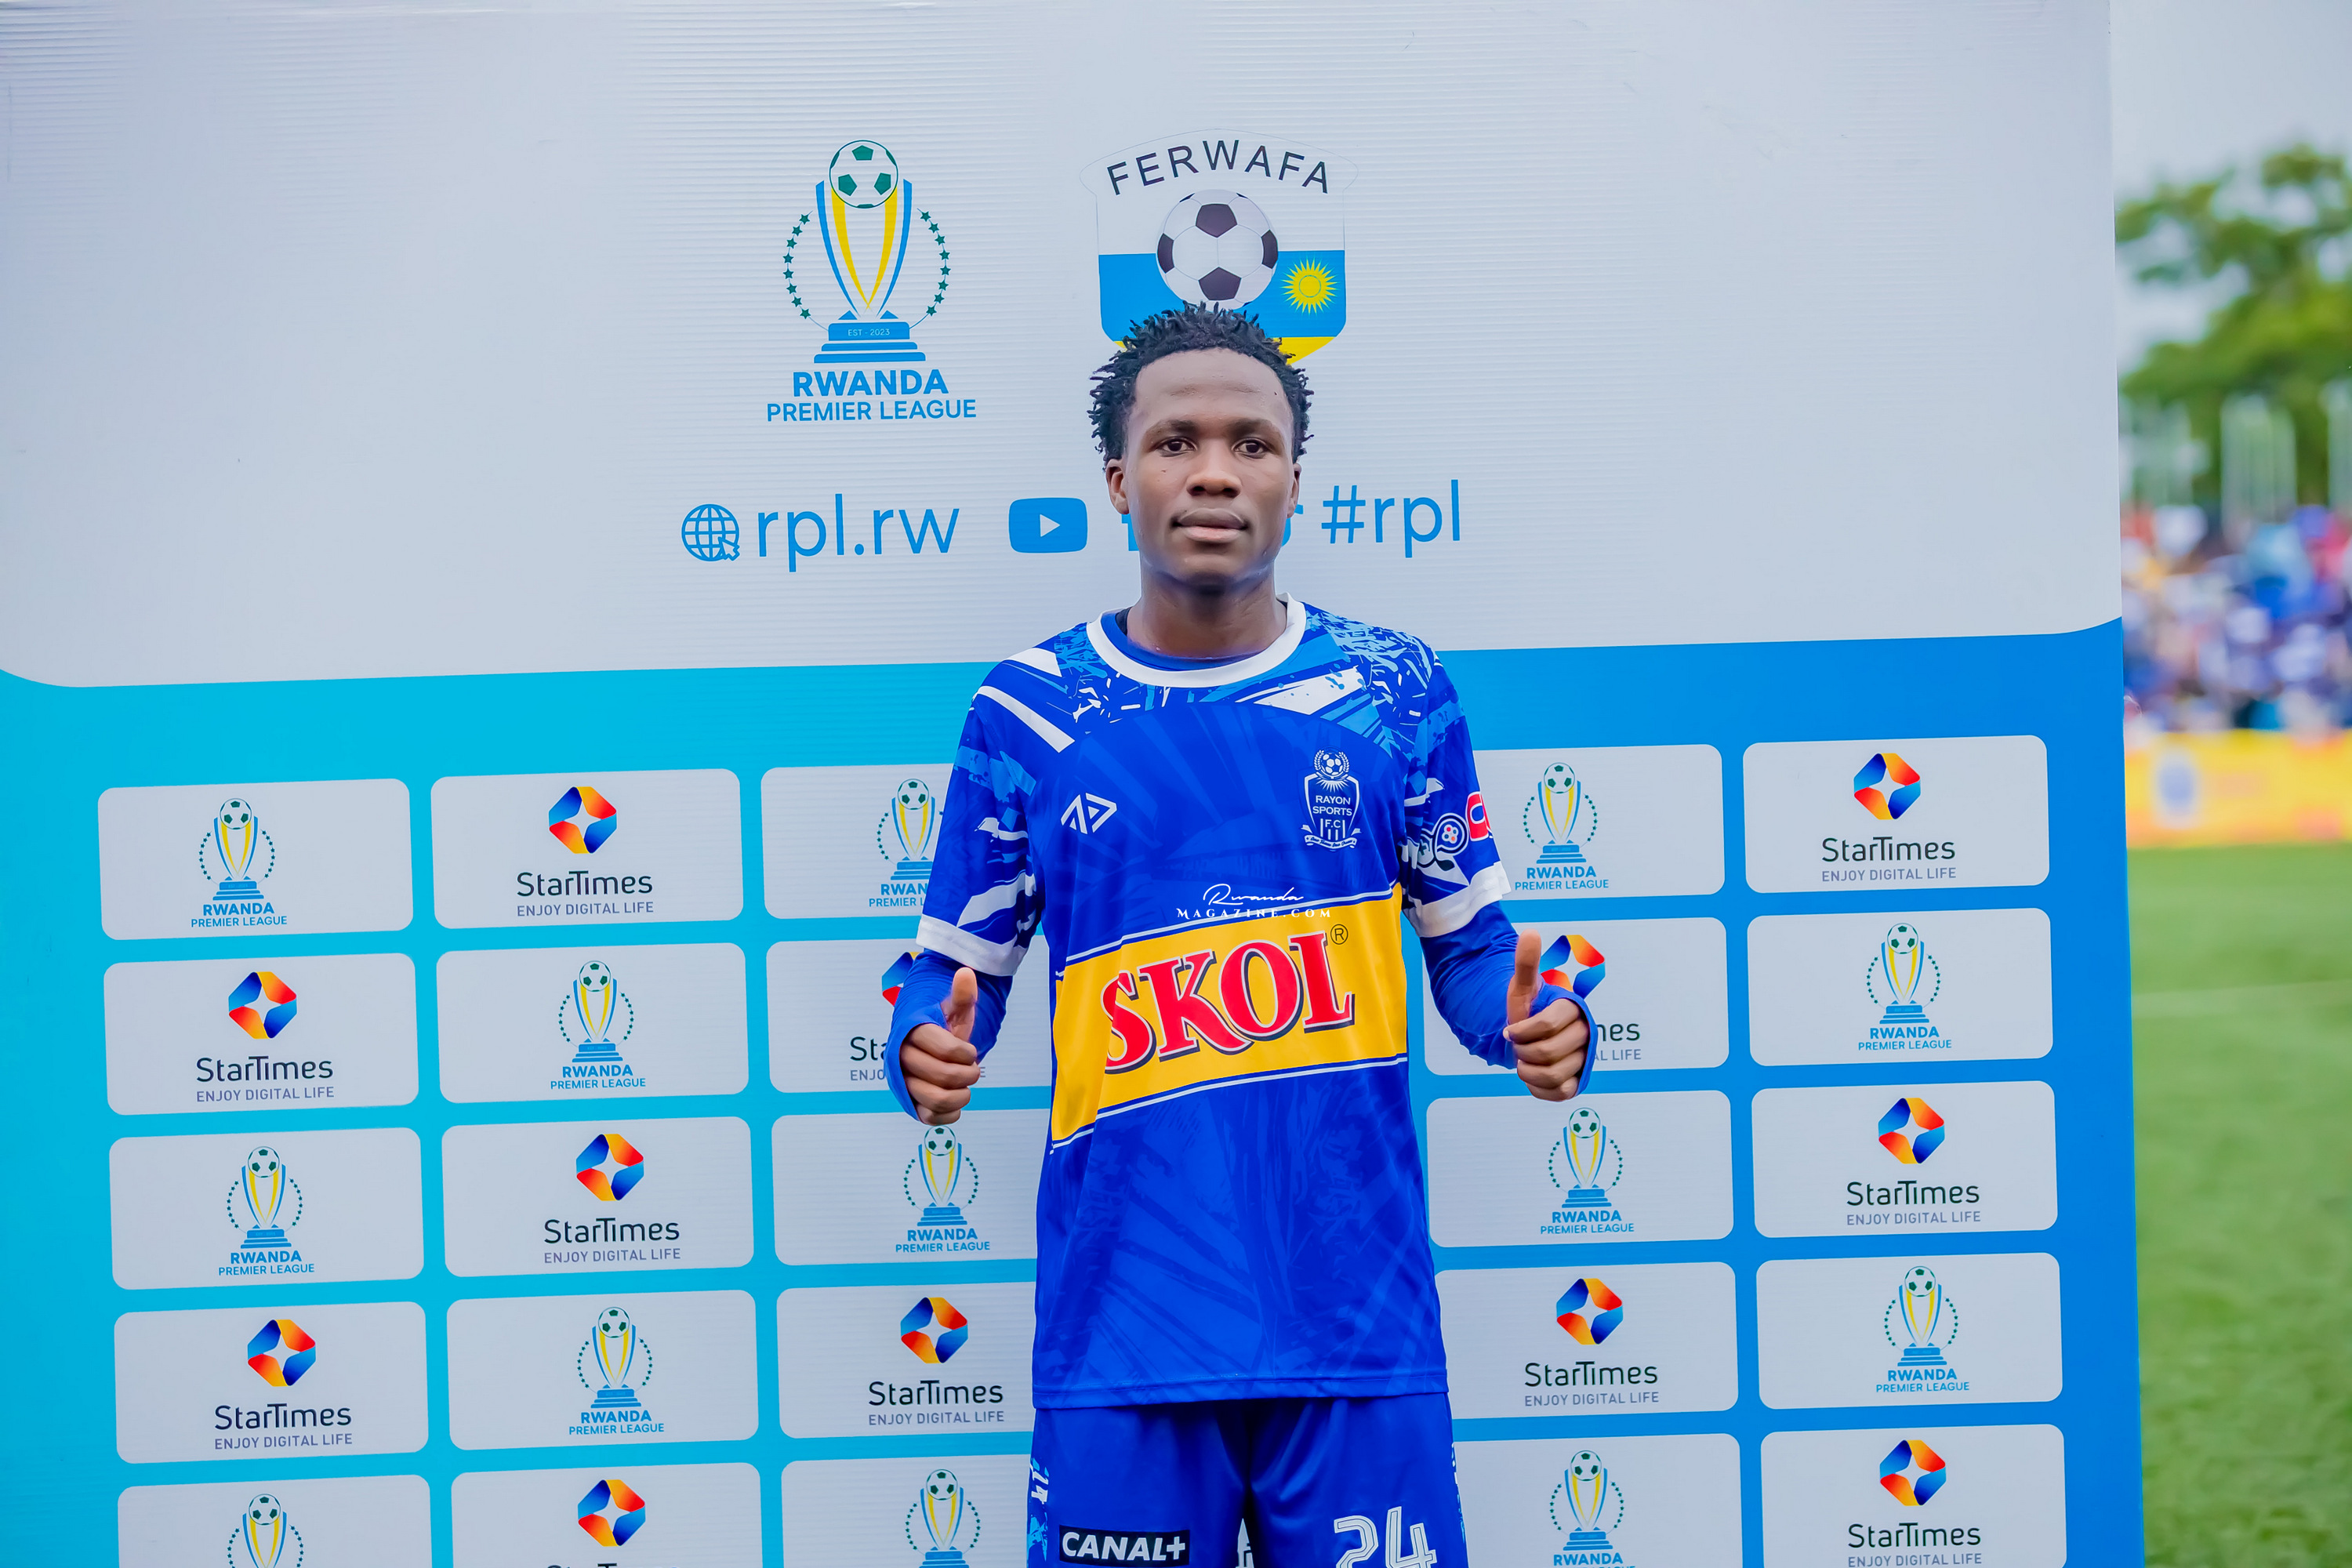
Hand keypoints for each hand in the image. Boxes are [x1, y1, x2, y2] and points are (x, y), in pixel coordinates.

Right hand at [900, 966, 980, 1124]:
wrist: (927, 1050)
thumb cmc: (942, 1029)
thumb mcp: (953, 1012)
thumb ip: (961, 996)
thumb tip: (966, 973)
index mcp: (913, 1033)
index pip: (945, 1048)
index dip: (965, 1053)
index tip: (970, 1052)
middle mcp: (903, 1060)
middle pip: (944, 1076)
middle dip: (968, 1074)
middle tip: (972, 1070)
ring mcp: (905, 1084)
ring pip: (937, 1099)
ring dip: (962, 1095)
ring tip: (965, 1087)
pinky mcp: (910, 1105)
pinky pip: (931, 1118)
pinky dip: (950, 1113)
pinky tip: (956, 1099)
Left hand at [1505, 930, 1588, 1100]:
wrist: (1529, 1036)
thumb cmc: (1528, 1009)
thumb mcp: (1523, 987)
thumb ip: (1526, 964)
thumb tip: (1529, 933)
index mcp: (1574, 1010)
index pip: (1547, 1025)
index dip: (1521, 1031)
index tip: (1511, 1030)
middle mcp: (1585, 1035)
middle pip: (1547, 1052)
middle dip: (1523, 1051)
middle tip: (1518, 1046)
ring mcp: (1583, 1059)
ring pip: (1554, 1075)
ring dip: (1528, 1071)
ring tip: (1524, 1060)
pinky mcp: (1578, 1082)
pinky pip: (1560, 1094)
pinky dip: (1539, 1089)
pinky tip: (1531, 1076)